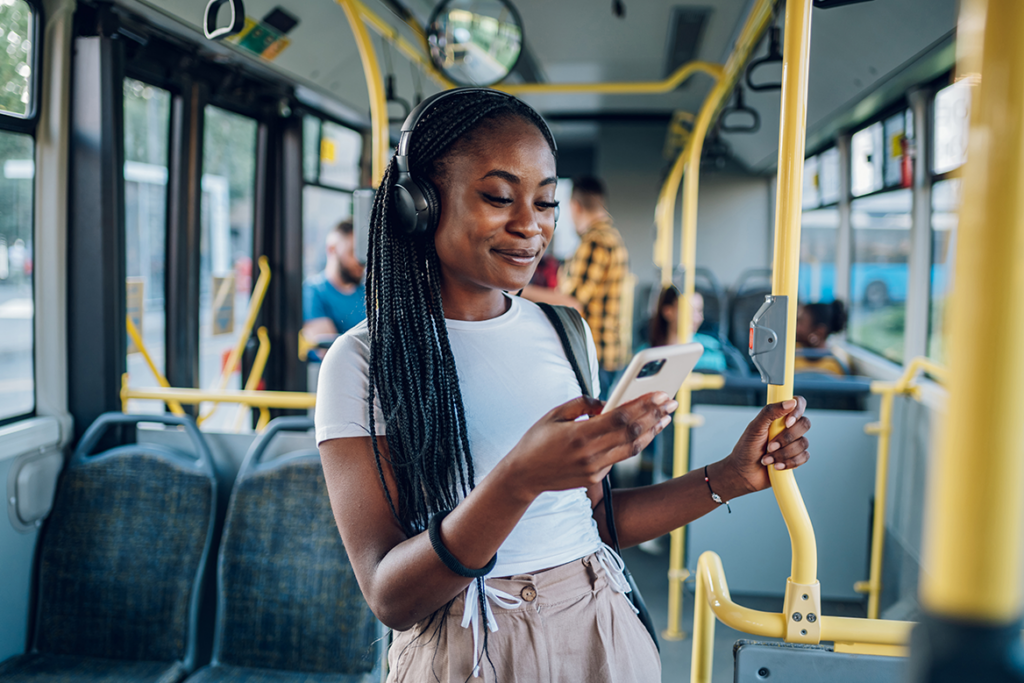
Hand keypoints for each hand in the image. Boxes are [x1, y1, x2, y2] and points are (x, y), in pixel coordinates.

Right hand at [504, 393, 677, 500]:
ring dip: (652, 432)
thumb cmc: (536, 440)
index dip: (644, 405)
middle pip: (632, 433)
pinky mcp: (595, 478)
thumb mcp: (554, 414)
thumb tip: (607, 402)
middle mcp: (590, 454)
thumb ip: (582, 404)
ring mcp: (594, 469)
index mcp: (579, 435)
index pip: (620, 418)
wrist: (523, 476)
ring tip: (665, 418)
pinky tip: (645, 432)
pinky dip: (634, 443)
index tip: (661, 394)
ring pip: (632, 449)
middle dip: (655, 416)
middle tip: (671, 402)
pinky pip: (619, 458)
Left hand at [718, 397, 810, 494]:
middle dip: (786, 438)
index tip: (787, 423)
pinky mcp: (796, 457)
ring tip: (767, 459)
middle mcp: (788, 428)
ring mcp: (793, 443)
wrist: (744, 474)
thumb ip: (770, 412)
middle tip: (769, 446)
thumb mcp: (755, 428)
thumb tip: (790, 402)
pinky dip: (789, 462)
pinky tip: (776, 466)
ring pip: (804, 443)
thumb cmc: (746, 448)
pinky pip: (804, 457)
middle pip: (805, 424)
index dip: (797, 411)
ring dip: (783, 453)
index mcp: (778, 416)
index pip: (798, 403)